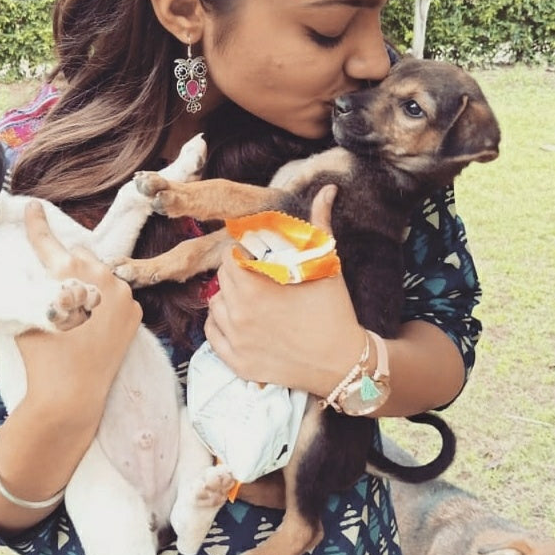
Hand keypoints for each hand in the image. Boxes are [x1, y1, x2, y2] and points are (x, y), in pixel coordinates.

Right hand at [15, 201, 142, 431]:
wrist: (72, 395)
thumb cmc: (41, 358)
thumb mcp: (21, 319)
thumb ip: (4, 292)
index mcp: (68, 275)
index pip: (48, 242)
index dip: (37, 224)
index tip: (32, 206)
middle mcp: (100, 278)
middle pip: (80, 254)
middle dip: (68, 262)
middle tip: (56, 279)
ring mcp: (123, 295)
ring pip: (103, 272)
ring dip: (89, 279)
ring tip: (76, 300)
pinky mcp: (135, 313)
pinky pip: (118, 295)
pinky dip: (107, 300)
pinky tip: (94, 316)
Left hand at [203, 185, 364, 395]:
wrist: (342, 363)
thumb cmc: (334, 312)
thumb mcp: (326, 265)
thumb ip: (318, 225)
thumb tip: (326, 191)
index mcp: (254, 288)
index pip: (230, 257)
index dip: (243, 252)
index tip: (258, 255)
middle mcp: (238, 314)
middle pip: (222, 279)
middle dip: (237, 272)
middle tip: (259, 275)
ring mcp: (235, 341)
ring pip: (215, 305)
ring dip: (228, 297)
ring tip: (252, 297)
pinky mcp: (237, 363)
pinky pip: (212, 335)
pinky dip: (220, 324)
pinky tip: (238, 319)